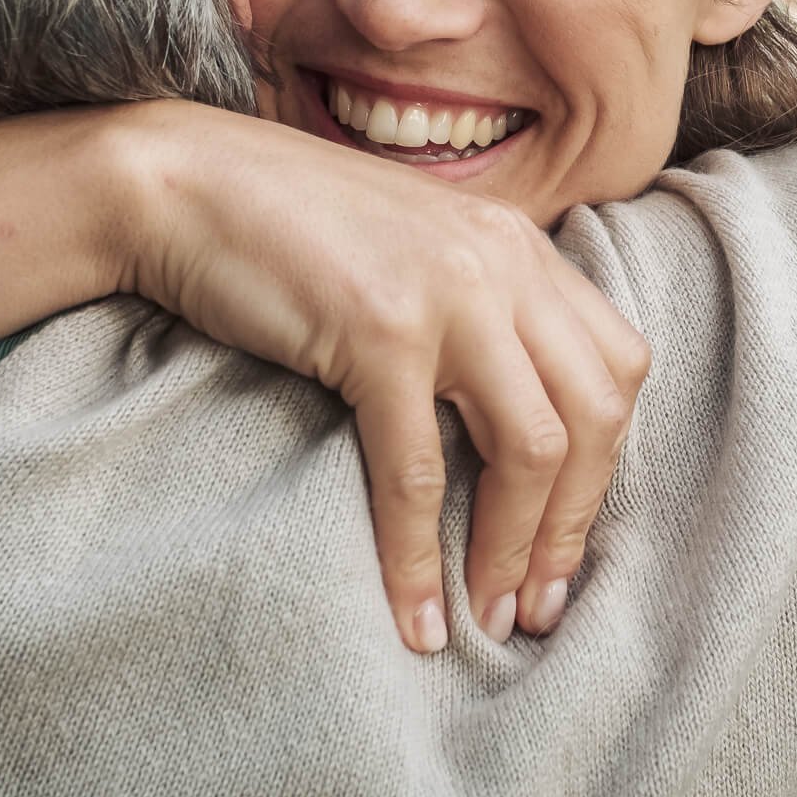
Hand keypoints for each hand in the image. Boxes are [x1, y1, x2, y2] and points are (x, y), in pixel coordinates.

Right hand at [113, 104, 649, 654]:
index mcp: (519, 245)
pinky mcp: (380, 330)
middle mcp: (503, 261)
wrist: (182, 181)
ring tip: (487, 616)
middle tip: (536, 602)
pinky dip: (420, 553)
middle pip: (595, 414)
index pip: (615, 366)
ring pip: (530, 447)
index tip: (562, 541)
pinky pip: (419, 469)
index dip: (603, 467)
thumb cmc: (284, 228)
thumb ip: (475, 307)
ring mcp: (448, 292)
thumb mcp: (413, 250)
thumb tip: (510, 420)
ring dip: (514, 549)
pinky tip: (411, 610)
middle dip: (573, 524)